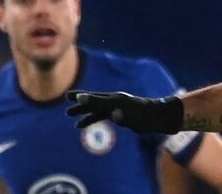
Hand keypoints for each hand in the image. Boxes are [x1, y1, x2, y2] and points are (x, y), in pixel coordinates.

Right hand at [66, 90, 183, 133]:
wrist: (157, 117)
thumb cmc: (145, 115)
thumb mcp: (130, 115)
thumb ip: (118, 112)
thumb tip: (110, 113)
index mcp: (116, 99)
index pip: (96, 98)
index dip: (83, 98)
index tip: (70, 96)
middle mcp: (115, 101)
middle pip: (93, 101)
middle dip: (79, 102)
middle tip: (65, 101)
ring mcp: (116, 107)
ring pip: (96, 109)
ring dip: (83, 112)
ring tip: (70, 116)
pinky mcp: (119, 114)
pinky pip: (101, 116)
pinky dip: (90, 119)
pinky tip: (81, 125)